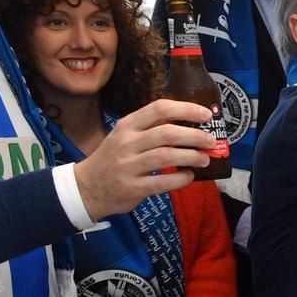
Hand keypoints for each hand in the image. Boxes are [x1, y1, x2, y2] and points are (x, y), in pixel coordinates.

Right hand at [72, 98, 215, 218]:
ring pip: (166, 156)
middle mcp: (126, 143)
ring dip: (191, 156)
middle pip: (167, 133)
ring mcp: (127, 166)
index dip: (186, 109)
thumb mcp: (126, 136)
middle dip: (195, 136)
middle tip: (211, 141)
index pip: (159, 108)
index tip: (206, 114)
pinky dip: (181, 179)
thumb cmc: (114, 159)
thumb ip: (152, 129)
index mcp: (127, 125)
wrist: (86, 187)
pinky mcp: (132, 187)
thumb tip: (191, 124)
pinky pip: (163, 182)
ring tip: (204, 159)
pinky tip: (189, 176)